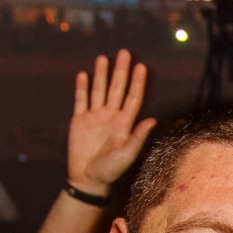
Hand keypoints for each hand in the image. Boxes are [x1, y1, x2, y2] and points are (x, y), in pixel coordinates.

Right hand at [67, 51, 155, 196]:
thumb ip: (138, 136)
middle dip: (121, 71)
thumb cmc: (110, 171)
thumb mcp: (127, 154)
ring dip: (101, 74)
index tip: (142, 66)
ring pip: (98, 91)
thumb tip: (153, 119)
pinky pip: (81, 100)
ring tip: (103, 58)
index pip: (133, 98)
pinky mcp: (79, 121)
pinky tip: (84, 75)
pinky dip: (82, 88)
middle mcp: (110, 117)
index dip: (138, 82)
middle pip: (117, 88)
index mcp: (124, 124)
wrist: (87, 179)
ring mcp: (94, 117)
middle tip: (125, 52)